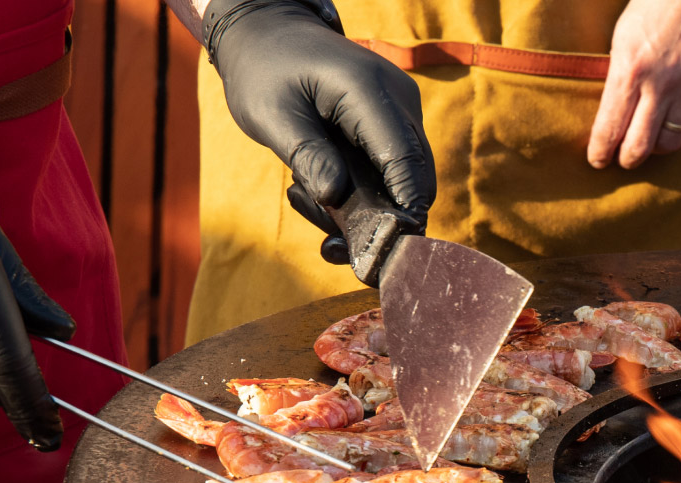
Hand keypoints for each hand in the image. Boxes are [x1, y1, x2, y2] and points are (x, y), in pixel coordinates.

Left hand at [205, 0, 434, 261]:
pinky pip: (391, 170)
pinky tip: (317, 189)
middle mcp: (399, 101)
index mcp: (369, 91)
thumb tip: (335, 197)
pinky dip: (362, 192)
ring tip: (303, 201)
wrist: (272, 34)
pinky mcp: (394, 124)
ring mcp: (401, 112)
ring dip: (364, 209)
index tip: (387, 251)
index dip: (404, 210)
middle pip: (415, 178)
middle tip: (326, 244)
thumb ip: (306, 154)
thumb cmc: (266, 71)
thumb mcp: (271, 115)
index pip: (405, 160)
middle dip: (380, 220)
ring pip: (404, 181)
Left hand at [587, 0, 680, 169]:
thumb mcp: (622, 38)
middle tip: (622, 158)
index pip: (610, 126)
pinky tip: (676, 131)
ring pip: (670, 143)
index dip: (600, 151)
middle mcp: (660, 83)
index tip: (597, 160)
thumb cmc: (654, 8)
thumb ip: (618, 78)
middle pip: (639, 146)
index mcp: (630, 69)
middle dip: (626, 158)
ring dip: (656, 148)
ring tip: (650, 140)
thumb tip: (612, 116)